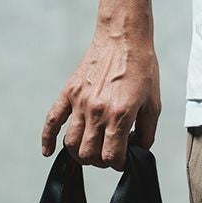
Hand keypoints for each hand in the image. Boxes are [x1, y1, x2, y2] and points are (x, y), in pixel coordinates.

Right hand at [41, 16, 160, 169]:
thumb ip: (147, 131)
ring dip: (80, 154)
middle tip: (108, 154)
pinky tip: (49, 151)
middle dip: (100, 162)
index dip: (118, 164)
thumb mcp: (153, 103)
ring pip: (71, 143)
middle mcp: (97, 111)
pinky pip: (52, 121)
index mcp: (120, 115)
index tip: (122, 160)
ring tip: (90, 151)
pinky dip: (47, 139)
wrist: (124, 39)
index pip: (111, 156)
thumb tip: (139, 149)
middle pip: (88, 154)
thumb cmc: (141, 68)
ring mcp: (80, 102)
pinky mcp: (69, 93)